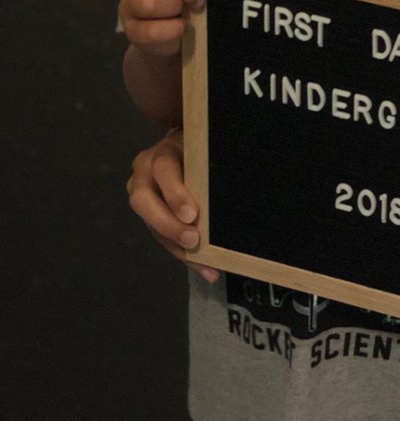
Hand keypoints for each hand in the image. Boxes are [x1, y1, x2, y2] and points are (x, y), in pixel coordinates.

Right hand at [126, 129, 218, 282]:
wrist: (184, 150)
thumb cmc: (200, 150)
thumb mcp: (204, 152)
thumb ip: (209, 168)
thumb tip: (235, 188)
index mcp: (161, 153)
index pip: (164, 168)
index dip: (175, 193)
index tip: (192, 215)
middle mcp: (144, 173)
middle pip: (143, 200)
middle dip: (168, 224)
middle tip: (192, 240)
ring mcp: (142, 196)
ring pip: (151, 225)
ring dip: (177, 248)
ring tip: (205, 265)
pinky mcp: (149, 217)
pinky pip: (162, 238)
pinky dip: (185, 255)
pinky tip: (207, 269)